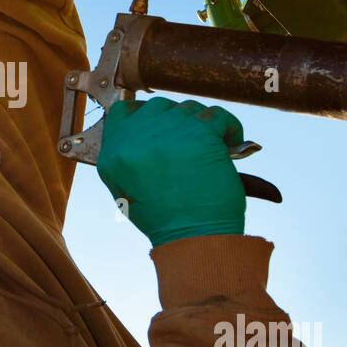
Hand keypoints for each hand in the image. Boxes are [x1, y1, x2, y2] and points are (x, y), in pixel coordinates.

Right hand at [97, 98, 246, 245]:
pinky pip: (218, 116)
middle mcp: (136, 138)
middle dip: (176, 121)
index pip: (123, 111)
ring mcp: (169, 132)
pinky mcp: (200, 133)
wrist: (194, 239)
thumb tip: (145, 133)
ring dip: (201, 125)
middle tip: (189, 142)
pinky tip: (231, 143)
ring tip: (212, 146)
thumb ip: (127, 158)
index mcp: (114, 154)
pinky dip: (229, 127)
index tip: (160, 123)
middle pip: (159, 108)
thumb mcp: (126, 191)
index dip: (144, 114)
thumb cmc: (165, 222)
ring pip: (189, 109)